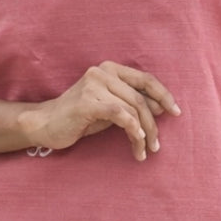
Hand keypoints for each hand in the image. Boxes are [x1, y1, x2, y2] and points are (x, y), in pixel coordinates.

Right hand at [29, 61, 180, 160]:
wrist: (45, 124)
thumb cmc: (79, 118)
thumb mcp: (111, 109)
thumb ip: (133, 104)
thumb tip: (162, 107)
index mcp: (110, 69)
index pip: (146, 79)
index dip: (164, 95)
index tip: (176, 113)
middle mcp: (103, 72)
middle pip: (141, 98)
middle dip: (153, 125)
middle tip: (156, 146)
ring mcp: (94, 85)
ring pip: (133, 109)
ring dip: (142, 134)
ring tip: (144, 151)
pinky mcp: (87, 101)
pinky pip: (120, 115)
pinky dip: (131, 129)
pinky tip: (135, 142)